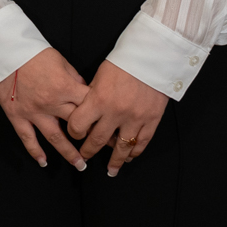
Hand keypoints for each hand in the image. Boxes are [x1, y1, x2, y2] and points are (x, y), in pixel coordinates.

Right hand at [0, 49, 91, 170]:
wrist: (5, 53)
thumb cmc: (34, 53)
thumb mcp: (61, 61)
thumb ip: (74, 79)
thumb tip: (85, 92)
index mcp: (64, 87)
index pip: (88, 105)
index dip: (100, 114)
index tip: (108, 124)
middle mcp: (51, 103)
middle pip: (76, 125)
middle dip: (91, 137)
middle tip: (103, 148)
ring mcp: (34, 112)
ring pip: (55, 137)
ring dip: (69, 153)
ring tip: (80, 165)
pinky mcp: (17, 116)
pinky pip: (27, 138)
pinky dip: (35, 152)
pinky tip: (44, 162)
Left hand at [66, 61, 169, 175]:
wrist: (153, 56)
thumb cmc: (124, 62)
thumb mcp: (100, 76)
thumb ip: (92, 96)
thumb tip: (84, 112)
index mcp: (99, 99)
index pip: (78, 125)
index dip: (73, 132)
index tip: (74, 134)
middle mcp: (115, 112)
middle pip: (97, 141)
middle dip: (89, 151)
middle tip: (85, 157)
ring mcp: (135, 118)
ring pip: (121, 148)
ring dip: (114, 161)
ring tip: (111, 169)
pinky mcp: (151, 120)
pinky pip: (142, 143)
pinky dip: (135, 152)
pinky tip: (130, 157)